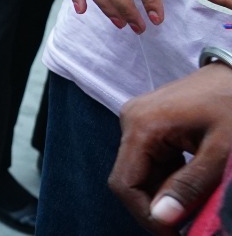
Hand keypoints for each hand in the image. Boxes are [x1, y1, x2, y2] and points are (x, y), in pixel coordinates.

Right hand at [109, 63, 231, 233]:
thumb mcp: (220, 151)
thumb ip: (189, 185)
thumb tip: (163, 218)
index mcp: (141, 126)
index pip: (125, 183)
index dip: (147, 214)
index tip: (176, 233)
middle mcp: (131, 121)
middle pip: (131, 179)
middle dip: (159, 205)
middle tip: (192, 221)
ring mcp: (138, 120)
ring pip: (141, 172)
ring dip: (167, 192)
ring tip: (198, 202)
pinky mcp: (149, 122)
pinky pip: (151, 160)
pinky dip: (170, 178)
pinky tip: (194, 182)